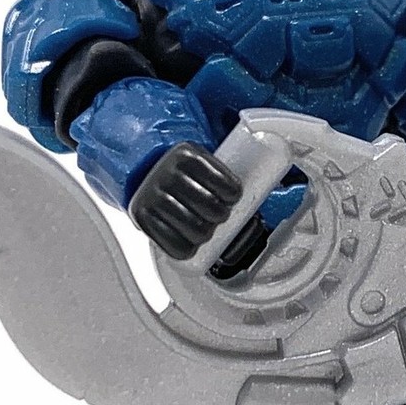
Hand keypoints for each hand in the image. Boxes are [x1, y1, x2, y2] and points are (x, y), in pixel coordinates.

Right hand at [129, 142, 242, 259]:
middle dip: (220, 215)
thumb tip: (262, 178)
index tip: (232, 196)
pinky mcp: (143, 218)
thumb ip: (221, 167)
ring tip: (205, 229)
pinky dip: (188, 249)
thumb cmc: (181, 173)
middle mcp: (167, 174)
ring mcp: (152, 197)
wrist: (143, 174)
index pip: (221, 181)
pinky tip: (191, 243)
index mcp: (186, 155)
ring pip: (196, 229)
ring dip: (206, 233)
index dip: (232, 193)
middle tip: (219, 215)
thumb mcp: (199, 160)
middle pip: (210, 207)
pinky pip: (175, 246)